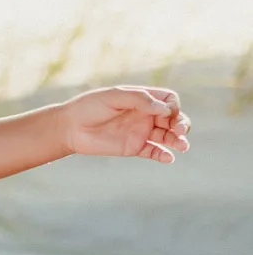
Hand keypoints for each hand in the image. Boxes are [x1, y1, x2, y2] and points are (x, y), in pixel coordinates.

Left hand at [62, 86, 190, 163]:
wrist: (70, 127)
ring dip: (177, 141)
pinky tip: (169, 158)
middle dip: (181, 124)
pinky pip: (153, 152)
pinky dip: (163, 155)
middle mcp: (145, 115)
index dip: (172, 107)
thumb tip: (165, 110)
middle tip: (180, 131)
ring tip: (183, 146)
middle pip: (173, 119)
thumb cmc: (90, 106)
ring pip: (167, 136)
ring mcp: (140, 132)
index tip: (165, 113)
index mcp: (142, 99)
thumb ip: (139, 100)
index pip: (169, 101)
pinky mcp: (133, 147)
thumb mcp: (114, 97)